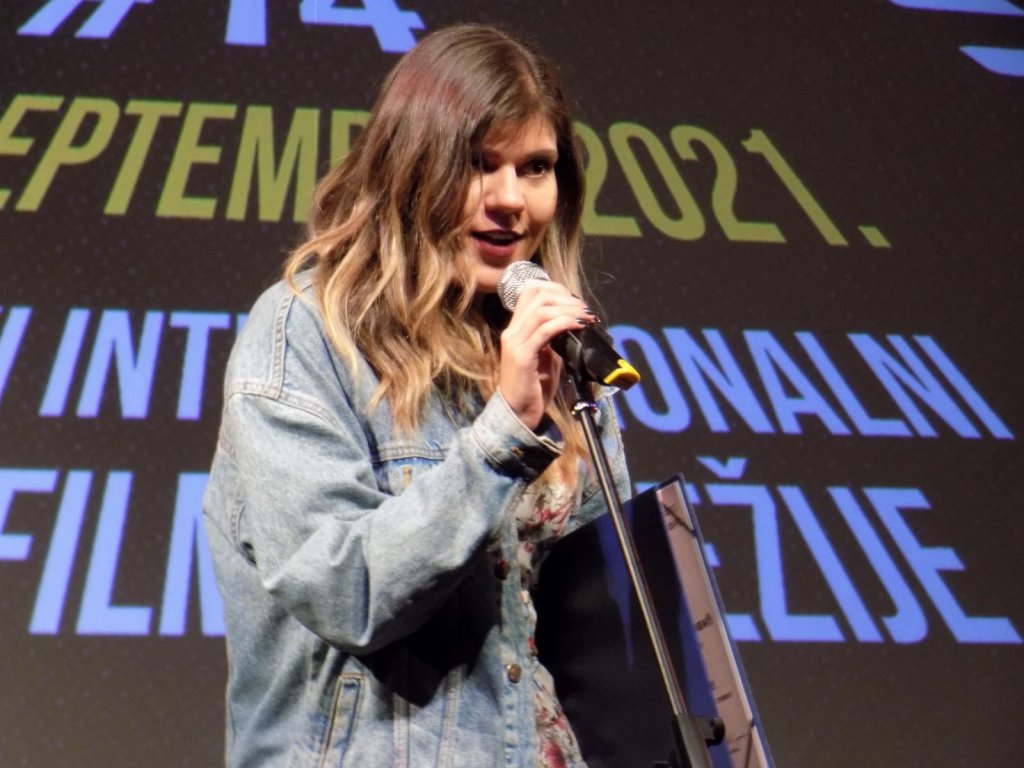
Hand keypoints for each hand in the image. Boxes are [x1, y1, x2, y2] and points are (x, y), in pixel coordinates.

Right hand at [497, 278, 595, 429]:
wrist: (518, 412)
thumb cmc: (533, 387)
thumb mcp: (546, 356)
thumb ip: (554, 338)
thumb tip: (574, 322)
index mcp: (516, 328)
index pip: (530, 291)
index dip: (555, 289)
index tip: (576, 301)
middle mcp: (512, 331)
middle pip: (537, 295)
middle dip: (566, 297)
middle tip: (585, 310)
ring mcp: (515, 342)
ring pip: (542, 311)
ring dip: (569, 310)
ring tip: (586, 317)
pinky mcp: (522, 356)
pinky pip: (544, 330)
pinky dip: (564, 323)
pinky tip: (578, 325)